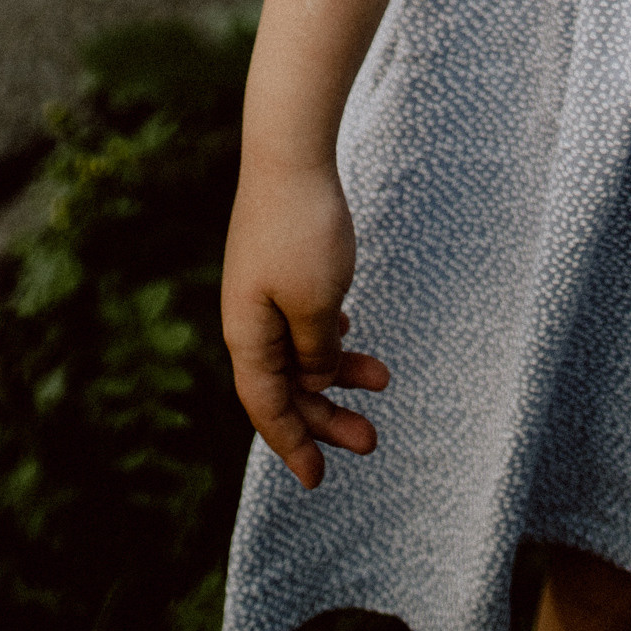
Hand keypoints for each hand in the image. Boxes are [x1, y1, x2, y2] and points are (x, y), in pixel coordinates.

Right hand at [222, 160, 388, 486]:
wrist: (290, 151)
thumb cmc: (303, 230)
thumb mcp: (316, 303)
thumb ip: (315, 351)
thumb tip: (316, 377)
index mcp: (247, 335)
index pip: (267, 407)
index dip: (292, 445)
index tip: (319, 479)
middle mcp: (248, 318)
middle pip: (286, 386)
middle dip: (327, 416)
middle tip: (372, 441)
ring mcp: (262, 289)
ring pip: (299, 349)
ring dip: (338, 372)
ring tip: (383, 382)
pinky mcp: (279, 264)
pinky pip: (301, 317)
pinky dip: (327, 335)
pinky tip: (350, 335)